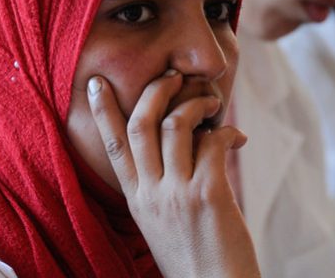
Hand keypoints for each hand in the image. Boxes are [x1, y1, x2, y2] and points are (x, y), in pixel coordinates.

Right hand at [87, 71, 259, 277]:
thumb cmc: (194, 258)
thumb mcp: (160, 223)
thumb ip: (160, 186)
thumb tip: (180, 144)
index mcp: (136, 199)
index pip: (112, 147)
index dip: (103, 111)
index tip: (97, 82)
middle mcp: (151, 193)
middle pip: (141, 125)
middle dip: (156, 91)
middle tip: (173, 76)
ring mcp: (177, 193)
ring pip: (176, 126)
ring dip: (197, 105)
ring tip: (212, 103)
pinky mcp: (208, 195)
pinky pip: (214, 143)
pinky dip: (227, 131)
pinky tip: (237, 137)